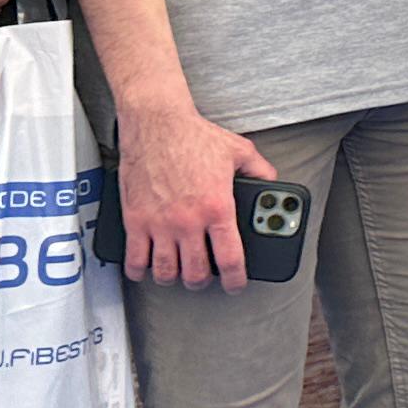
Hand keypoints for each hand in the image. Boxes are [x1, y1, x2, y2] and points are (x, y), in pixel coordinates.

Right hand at [120, 99, 277, 288]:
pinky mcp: (135, 220)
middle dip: (202, 281)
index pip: (230, 259)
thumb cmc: (194, 136)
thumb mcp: (239, 151)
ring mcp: (159, 223)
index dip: (235, 280)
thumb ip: (260, 171)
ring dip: (173, 278)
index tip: (235, 284)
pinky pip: (134, 259)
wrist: (156, 123)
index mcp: (217, 207)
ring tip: (178, 271)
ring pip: (165, 272)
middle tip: (204, 276)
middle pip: (195, 273)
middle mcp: (188, 221)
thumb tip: (272, 184)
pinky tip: (146, 267)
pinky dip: (140, 270)